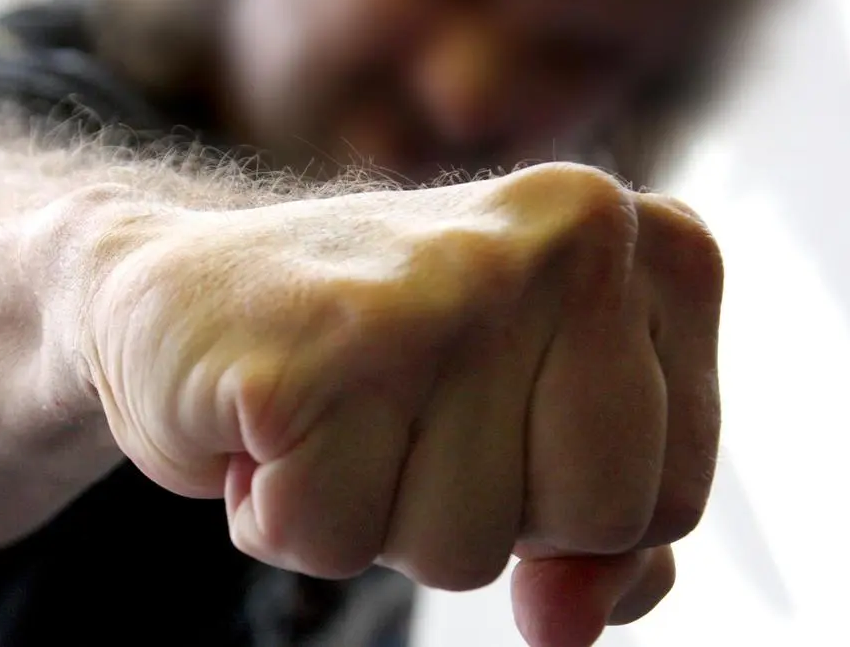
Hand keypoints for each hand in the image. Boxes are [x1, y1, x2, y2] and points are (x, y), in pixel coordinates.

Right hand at [85, 162, 722, 645]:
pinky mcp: (308, 359)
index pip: (670, 492)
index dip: (562, 510)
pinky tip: (261, 424)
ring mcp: (434, 295)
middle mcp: (558, 240)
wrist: (179, 292)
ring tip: (326, 413)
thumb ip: (605, 530)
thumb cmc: (363, 361)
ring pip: (459, 548)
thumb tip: (569, 623)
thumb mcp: (521, 429)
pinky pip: (333, 542)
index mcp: (631, 242)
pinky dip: (278, 515)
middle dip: (478, 513)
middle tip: (397, 415)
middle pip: (588, 520)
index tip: (479, 426)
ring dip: (370, 514)